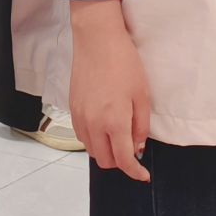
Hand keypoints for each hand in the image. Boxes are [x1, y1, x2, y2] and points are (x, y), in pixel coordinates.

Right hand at [69, 0, 151, 181]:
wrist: (97, 39)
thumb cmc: (124, 63)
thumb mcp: (142, 95)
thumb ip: (141, 126)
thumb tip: (138, 148)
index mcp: (114, 122)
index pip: (123, 160)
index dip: (135, 172)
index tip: (143, 175)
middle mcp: (93, 124)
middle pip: (105, 161)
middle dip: (120, 162)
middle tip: (133, 149)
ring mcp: (79, 117)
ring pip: (91, 150)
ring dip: (105, 151)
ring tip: (118, 136)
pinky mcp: (72, 109)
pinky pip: (81, 136)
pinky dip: (93, 140)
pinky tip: (104, 127)